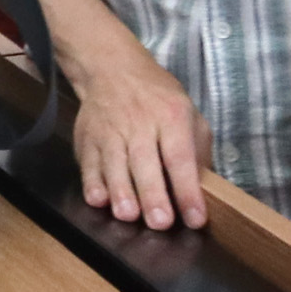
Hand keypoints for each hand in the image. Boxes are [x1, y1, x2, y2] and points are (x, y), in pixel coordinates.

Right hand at [70, 39, 210, 230]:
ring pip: (114, 163)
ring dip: (120, 191)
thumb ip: (198, 150)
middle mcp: (139, 123)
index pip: (180, 157)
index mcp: (171, 117)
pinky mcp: (87, 137)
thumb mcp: (189, 113)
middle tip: (160, 222)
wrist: (112, 68)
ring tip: (128, 215)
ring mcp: (110, 130)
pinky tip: (99, 199)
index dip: (188, 190)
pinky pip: (88, 162)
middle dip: (152, 194)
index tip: (195, 218)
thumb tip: (203, 189)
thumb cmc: (157, 98)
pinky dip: (91, 182)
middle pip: (145, 162)